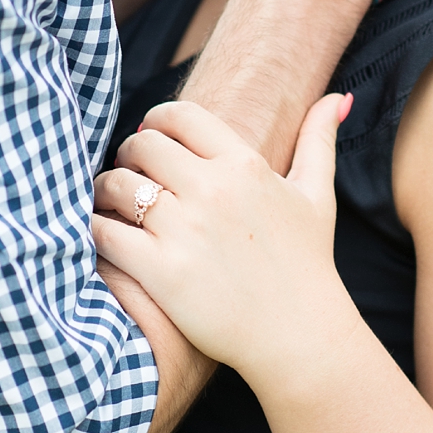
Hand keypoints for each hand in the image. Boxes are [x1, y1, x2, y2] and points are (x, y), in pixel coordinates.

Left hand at [91, 95, 350, 378]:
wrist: (299, 335)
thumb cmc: (307, 263)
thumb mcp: (318, 195)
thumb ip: (320, 139)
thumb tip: (338, 97)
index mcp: (246, 165)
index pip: (180, 116)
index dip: (156, 121)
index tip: (151, 139)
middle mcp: (214, 190)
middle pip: (142, 146)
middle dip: (129, 156)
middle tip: (131, 176)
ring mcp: (185, 230)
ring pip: (116, 185)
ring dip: (106, 191)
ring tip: (114, 207)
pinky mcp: (161, 270)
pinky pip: (104, 231)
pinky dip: (95, 229)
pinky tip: (107, 237)